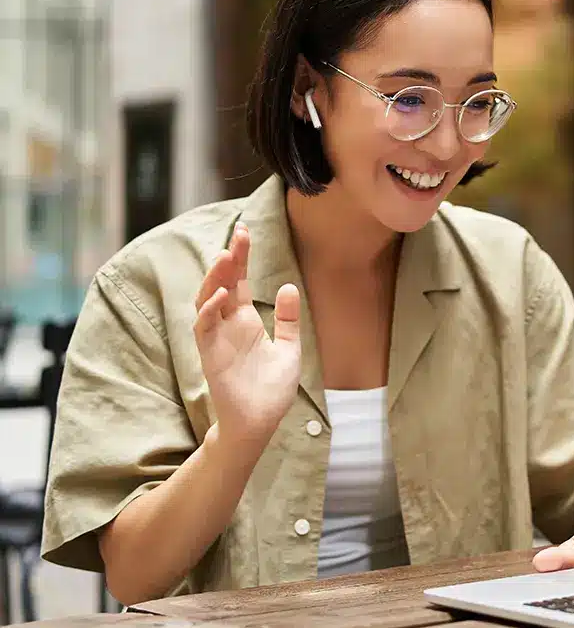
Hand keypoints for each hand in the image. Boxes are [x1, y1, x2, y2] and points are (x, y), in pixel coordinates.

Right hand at [193, 222, 301, 446]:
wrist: (260, 423)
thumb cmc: (271, 390)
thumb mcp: (289, 349)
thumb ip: (289, 320)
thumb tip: (288, 286)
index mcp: (245, 321)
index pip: (238, 281)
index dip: (240, 257)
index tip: (244, 231)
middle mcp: (227, 326)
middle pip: (222, 284)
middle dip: (229, 258)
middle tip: (239, 233)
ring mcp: (216, 339)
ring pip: (207, 301)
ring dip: (214, 279)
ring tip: (226, 256)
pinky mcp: (210, 356)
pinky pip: (204, 328)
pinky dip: (210, 310)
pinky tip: (221, 296)